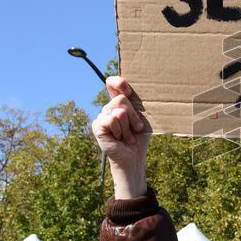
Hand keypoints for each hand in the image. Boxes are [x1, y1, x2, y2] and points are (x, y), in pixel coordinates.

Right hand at [91, 76, 150, 198]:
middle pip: (121, 99)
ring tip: (128, 136)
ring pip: (119, 111)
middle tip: (135, 129)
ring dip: (128, 126)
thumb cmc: (140, 138)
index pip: (112, 83)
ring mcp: (101, 117)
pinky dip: (121, 130)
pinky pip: (112, 119)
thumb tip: (138, 94)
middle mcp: (108, 108)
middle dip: (134, 116)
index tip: (129, 91)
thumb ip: (138, 105)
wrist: (134, 157)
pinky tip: (119, 138)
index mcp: (118, 103)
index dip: (119, 82)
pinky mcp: (97, 126)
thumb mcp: (143, 118)